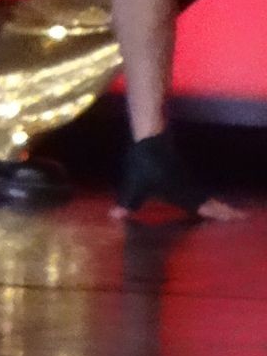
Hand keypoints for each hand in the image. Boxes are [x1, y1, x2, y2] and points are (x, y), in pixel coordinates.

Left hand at [110, 130, 242, 221]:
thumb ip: (128, 203)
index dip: (217, 214)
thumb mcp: (134, 186)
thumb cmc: (143, 162)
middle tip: (241, 216)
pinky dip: (207, 195)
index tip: (235, 218)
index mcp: (182, 194)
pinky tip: (206, 198)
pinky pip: (199, 188)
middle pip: (209, 202)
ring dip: (217, 203)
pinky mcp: (182, 172)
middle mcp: (189, 188)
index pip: (203, 208)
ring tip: (229, 212)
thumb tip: (115, 216)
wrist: (150, 136)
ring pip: (205, 194)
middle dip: (223, 210)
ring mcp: (186, 179)